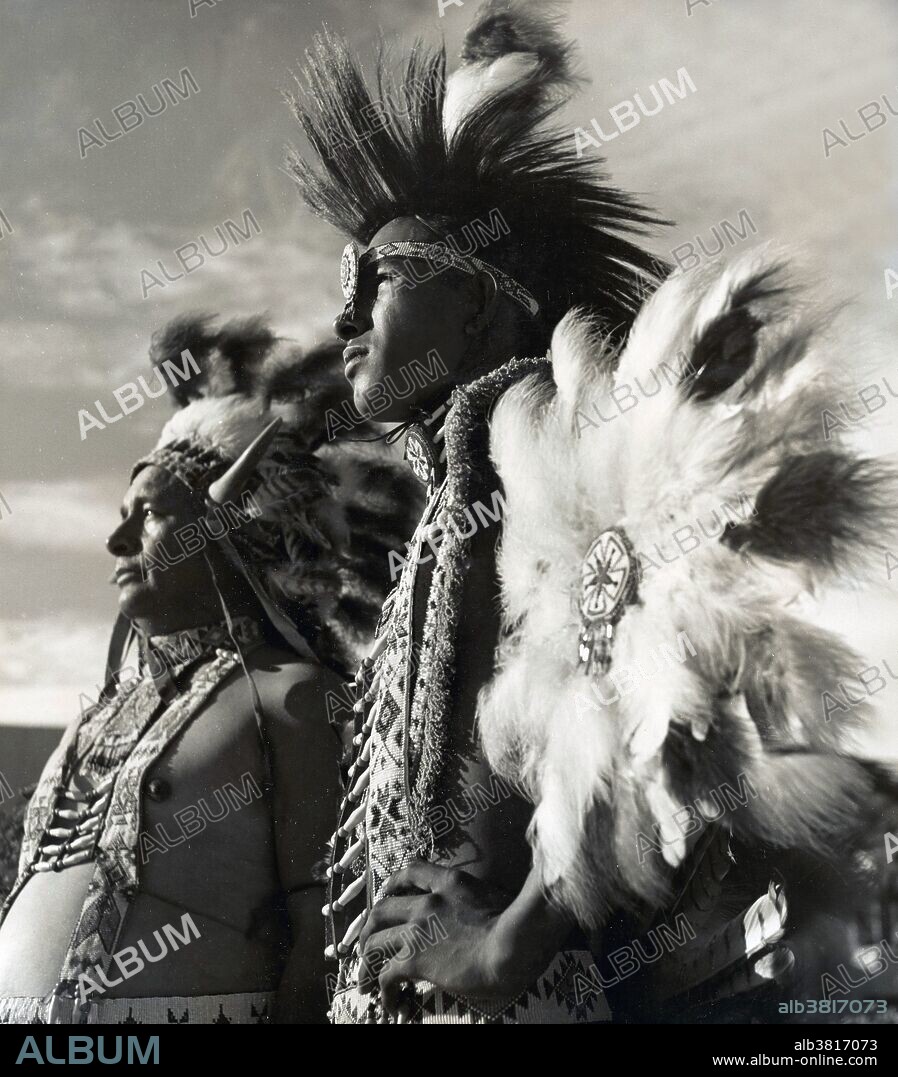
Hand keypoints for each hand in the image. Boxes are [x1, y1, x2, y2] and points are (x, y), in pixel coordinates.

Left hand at [358, 860, 519, 1017]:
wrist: (512, 944)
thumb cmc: (517, 924)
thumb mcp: (495, 897)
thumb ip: (477, 900)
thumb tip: (482, 912)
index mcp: (449, 883)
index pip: (412, 871)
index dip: (394, 883)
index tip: (387, 892)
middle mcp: (427, 901)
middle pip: (382, 910)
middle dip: (369, 928)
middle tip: (367, 944)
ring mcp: (417, 930)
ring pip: (376, 942)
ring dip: (366, 960)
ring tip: (365, 979)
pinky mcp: (415, 959)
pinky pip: (387, 975)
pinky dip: (383, 990)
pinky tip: (389, 1004)